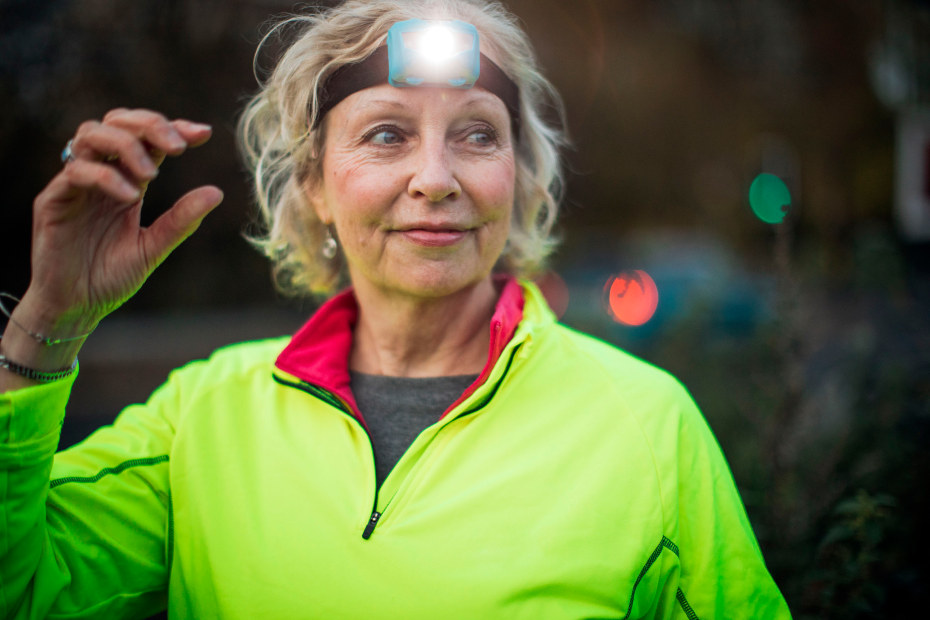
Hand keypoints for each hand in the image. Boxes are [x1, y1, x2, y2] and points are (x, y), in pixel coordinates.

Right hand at [24, 108, 223, 332]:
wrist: (78, 307)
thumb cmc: (111, 276)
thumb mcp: (154, 247)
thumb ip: (181, 220)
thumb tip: (217, 192)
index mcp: (127, 181)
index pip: (147, 139)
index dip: (173, 128)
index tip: (203, 134)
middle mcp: (101, 174)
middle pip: (118, 122)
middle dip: (151, 125)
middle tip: (179, 147)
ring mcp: (75, 184)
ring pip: (91, 134)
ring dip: (127, 145)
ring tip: (152, 174)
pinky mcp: (54, 199)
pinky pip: (76, 171)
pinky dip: (106, 176)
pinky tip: (130, 196)